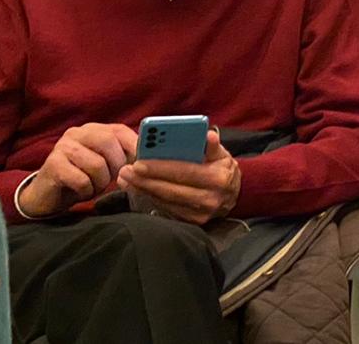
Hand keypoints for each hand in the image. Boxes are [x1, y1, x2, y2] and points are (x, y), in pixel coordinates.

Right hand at [20, 123, 137, 217]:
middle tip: (113, 179)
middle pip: (108, 142)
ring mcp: (62, 147)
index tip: (142, 163)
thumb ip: (124, 156)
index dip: (134, 146)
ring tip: (94, 186)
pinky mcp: (52, 165)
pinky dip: (87, 191)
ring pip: (96, 164)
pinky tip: (81, 191)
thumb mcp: (106, 164)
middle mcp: (77, 133)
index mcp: (94, 129)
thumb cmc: (83, 177)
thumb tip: (147, 159)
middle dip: (116, 165)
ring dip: (101, 182)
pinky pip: (82, 180)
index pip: (120, 130)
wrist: (47, 195)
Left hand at [118, 129, 240, 224]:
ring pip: (166, 201)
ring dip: (143, 189)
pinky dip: (149, 198)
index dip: (161, 167)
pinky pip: (166, 209)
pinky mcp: (192, 222)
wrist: (233, 194)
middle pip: (171, 189)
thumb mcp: (222, 154)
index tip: (139, 162)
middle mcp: (211, 198)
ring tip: (126, 178)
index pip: (186, 172)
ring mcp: (201, 213)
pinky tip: (138, 189)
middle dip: (145, 180)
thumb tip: (209, 136)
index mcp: (219, 178)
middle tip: (125, 170)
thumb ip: (213, 145)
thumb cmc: (222, 169)